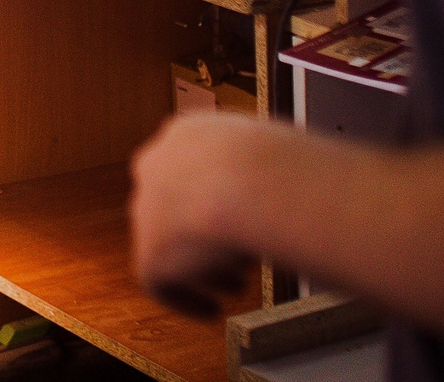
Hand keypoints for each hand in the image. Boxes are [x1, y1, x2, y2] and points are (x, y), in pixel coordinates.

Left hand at [130, 114, 266, 317]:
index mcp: (184, 134)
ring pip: (169, 245)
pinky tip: (210, 310)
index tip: (237, 214)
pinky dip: (187, 299)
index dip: (215, 197)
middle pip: (173, 206)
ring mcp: (147, 210)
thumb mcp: (273, 149)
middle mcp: (156, 166)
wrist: (250, 181)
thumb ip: (268, 167)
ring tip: (237, 284)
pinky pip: (161, 284)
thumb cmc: (277, 164)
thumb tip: (297, 183)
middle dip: (204, 231)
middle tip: (235, 252)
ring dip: (203, 267)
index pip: (191, 167)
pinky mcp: (148, 254)